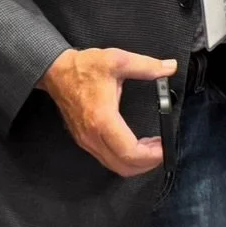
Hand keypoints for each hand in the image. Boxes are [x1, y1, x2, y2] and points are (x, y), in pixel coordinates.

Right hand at [40, 47, 175, 177]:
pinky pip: (107, 159)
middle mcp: (93, 135)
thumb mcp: (118, 60)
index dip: (151, 156)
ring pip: (115, 166)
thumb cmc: (83, 67)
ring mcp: (87, 141)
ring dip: (136, 163)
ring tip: (152, 147)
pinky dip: (124, 159)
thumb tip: (170, 67)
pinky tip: (135, 145)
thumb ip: (147, 66)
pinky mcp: (84, 140)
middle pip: (124, 167)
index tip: (165, 147)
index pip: (129, 152)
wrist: (55, 72)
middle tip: (162, 149)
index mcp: (103, 119)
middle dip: (147, 164)